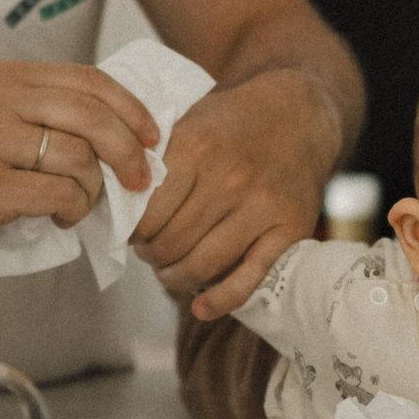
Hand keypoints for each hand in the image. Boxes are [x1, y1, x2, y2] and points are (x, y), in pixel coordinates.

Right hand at [0, 59, 157, 253]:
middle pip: (93, 117)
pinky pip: (57, 196)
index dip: (132, 109)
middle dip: (129, 152)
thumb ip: (37, 109)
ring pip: (79, 161)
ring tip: (77, 205)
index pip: (90, 82)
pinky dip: (71, 210)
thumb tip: (116, 129)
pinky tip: (58, 216)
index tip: (153, 136)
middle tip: (141, 180)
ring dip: (93, 191)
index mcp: (6, 78)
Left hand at [133, 68, 341, 320]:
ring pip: (201, 264)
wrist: (299, 110)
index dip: (133, 233)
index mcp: (197, 148)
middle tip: (150, 253)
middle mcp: (229, 179)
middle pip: (170, 243)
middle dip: (152, 256)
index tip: (132, 234)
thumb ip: (158, 160)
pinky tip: (202, 307)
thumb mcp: (190, 122)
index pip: (147, 214)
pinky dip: (221, 299)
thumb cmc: (234, 121)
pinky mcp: (290, 227)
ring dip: (175, 277)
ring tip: (170, 271)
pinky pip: (249, 276)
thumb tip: (120, 204)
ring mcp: (262, 206)